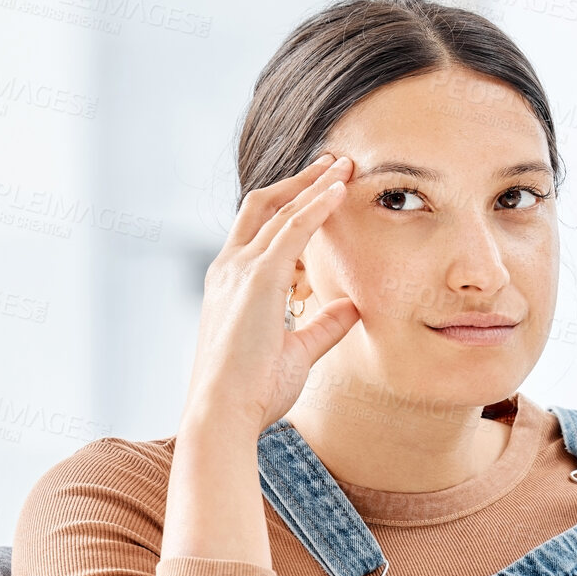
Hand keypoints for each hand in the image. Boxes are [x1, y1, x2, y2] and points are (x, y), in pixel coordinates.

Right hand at [184, 152, 360, 434]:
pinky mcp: (256, 279)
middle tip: (335, 162)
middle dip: (301, 181)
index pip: (263, 230)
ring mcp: (238, 270)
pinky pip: (290, 230)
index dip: (294, 205)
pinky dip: (315, 206)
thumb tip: (352, 306)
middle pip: (265, 205)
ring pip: (279, 210)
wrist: (224, 413)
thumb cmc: (254, 390)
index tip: (324, 189)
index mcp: (233, 283)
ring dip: (313, 184)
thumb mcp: (300, 351)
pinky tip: (338, 191)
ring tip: (343, 165)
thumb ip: (325, 325)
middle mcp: (230, 268)